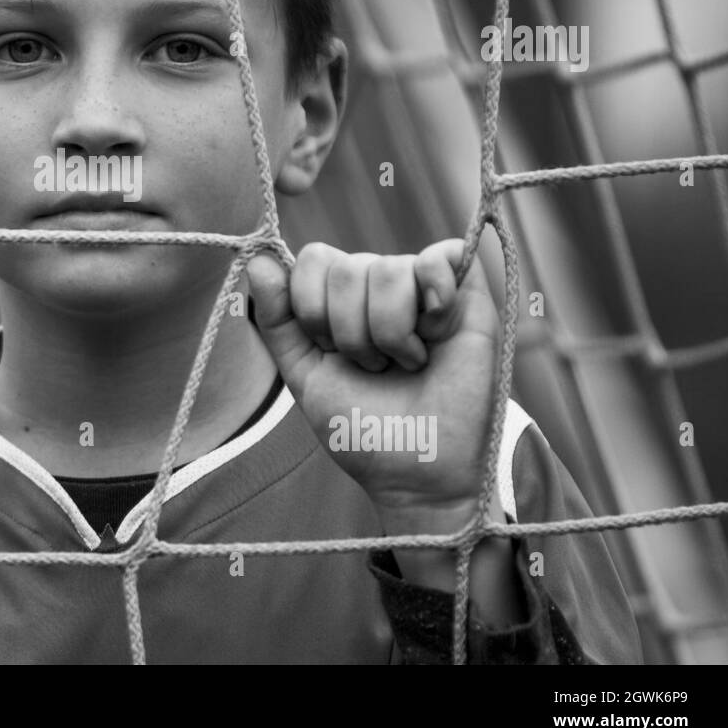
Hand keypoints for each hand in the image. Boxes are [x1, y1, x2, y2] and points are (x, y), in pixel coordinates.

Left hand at [246, 240, 501, 528]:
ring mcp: (424, 286)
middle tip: (375, 367)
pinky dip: (435, 296)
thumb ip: (278, 320)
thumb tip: (259, 261)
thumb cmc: (363, 428)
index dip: (314, 307)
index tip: (330, 351)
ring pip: (389, 268)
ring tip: (408, 363)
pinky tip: (437, 332)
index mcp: (340, 298)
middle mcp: (380, 284)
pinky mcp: (468, 293)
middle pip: (347, 267)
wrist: (417, 473)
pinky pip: (444, 254)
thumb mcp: (306, 374)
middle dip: (352, 333)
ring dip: (392, 333)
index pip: (315, 259)